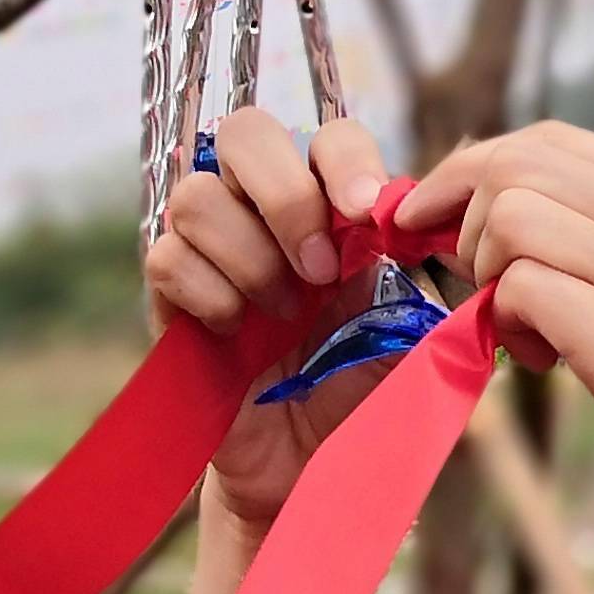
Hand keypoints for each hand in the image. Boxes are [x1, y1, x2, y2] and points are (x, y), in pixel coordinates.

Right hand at [143, 107, 394, 525]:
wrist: (308, 462)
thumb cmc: (357, 390)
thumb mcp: (406, 330)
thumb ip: (416, 272)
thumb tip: (426, 218)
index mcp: (327, 208)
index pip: (328, 137)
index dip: (346, 160)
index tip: (368, 214)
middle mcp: (262, 211)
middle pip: (243, 132)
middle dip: (286, 195)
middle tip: (321, 270)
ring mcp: (209, 248)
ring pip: (197, 196)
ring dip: (250, 257)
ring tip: (284, 315)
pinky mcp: (169, 296)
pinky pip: (167, 258)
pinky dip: (211, 293)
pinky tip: (240, 333)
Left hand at [401, 123, 593, 592]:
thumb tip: (512, 219)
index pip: (553, 141)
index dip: (475, 172)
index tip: (440, 218)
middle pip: (518, 163)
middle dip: (459, 213)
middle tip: (464, 278)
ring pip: (511, 217)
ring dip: (485, 273)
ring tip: (522, 331)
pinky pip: (521, 290)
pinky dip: (504, 321)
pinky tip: (545, 361)